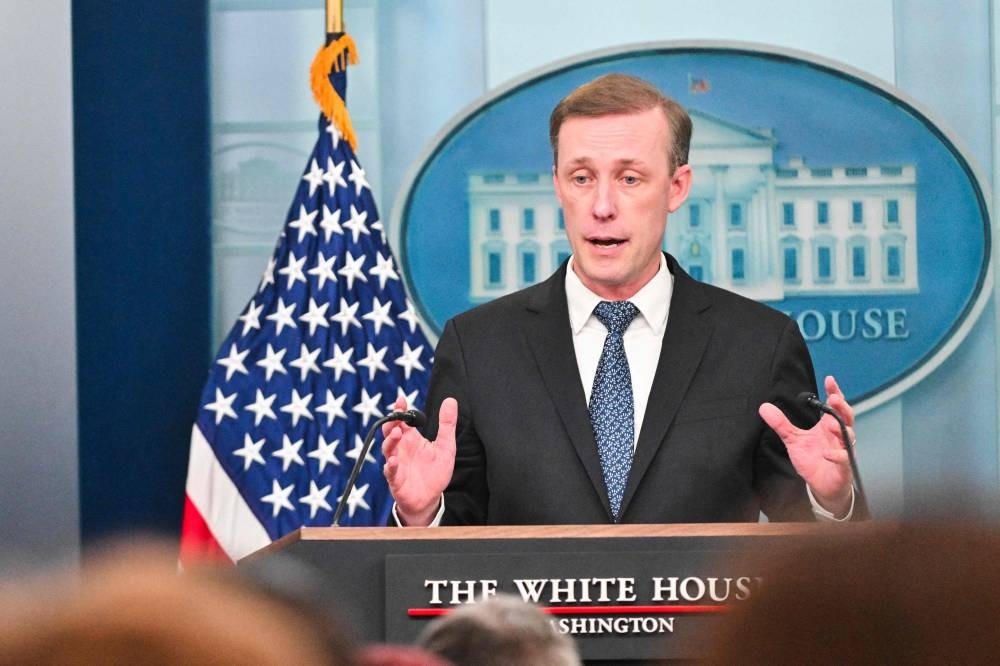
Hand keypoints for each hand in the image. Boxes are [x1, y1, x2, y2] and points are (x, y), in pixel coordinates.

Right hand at [382, 396, 457, 525]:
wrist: (431, 498)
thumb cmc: (435, 471)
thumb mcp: (446, 446)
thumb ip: (447, 424)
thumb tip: (451, 400)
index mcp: (412, 439)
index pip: (403, 420)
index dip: (400, 409)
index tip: (401, 399)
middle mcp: (401, 449)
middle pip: (390, 432)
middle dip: (391, 423)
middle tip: (396, 415)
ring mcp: (397, 463)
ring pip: (388, 449)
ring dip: (390, 440)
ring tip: (397, 433)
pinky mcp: (396, 480)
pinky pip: (390, 471)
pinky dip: (390, 466)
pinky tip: (394, 461)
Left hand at [758, 375, 854, 515]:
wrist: (821, 485)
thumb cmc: (812, 459)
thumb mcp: (793, 439)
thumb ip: (781, 424)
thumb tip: (764, 407)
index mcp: (827, 426)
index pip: (834, 406)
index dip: (834, 392)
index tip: (829, 380)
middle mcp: (838, 436)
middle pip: (846, 417)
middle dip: (842, 407)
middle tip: (834, 398)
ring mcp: (843, 450)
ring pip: (849, 436)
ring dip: (841, 428)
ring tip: (830, 423)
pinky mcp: (843, 467)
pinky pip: (844, 459)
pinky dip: (836, 455)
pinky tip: (827, 453)